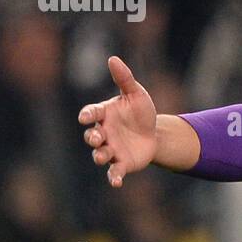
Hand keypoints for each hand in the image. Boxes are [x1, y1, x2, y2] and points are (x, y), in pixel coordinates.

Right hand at [78, 56, 156, 187]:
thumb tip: (113, 59)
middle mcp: (104, 133)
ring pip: (100, 154)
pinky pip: (114, 172)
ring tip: (102, 156)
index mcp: (104, 114)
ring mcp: (111, 149)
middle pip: (92, 136)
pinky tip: (116, 182)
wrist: (154, 133)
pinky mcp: (121, 164)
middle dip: (93, 138)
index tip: (86, 117)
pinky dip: (113, 177)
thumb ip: (124, 79)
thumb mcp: (136, 94)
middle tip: (98, 137)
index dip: (88, 115)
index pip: (91, 113)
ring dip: (99, 156)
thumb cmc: (140, 111)